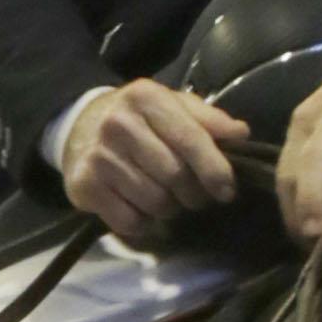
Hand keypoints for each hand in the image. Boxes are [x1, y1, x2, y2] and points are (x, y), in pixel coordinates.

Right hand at [58, 78, 245, 248]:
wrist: (80, 127)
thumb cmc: (140, 119)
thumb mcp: (173, 106)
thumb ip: (208, 119)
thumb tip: (241, 134)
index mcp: (146, 98)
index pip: (190, 139)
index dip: (214, 169)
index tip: (227, 190)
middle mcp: (118, 124)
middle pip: (174, 176)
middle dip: (193, 194)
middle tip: (195, 196)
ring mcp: (98, 157)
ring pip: (154, 202)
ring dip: (169, 209)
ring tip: (167, 199)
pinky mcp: (84, 186)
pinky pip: (129, 221)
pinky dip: (144, 223)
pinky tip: (142, 209)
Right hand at [276, 64, 321, 252]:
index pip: (316, 161)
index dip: (315, 200)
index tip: (319, 237)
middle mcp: (311, 117)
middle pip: (292, 175)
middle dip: (301, 217)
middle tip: (319, 251)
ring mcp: (299, 122)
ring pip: (284, 176)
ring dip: (295, 212)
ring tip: (314, 241)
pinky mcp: (296, 128)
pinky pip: (287, 170)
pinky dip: (296, 199)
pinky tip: (311, 218)